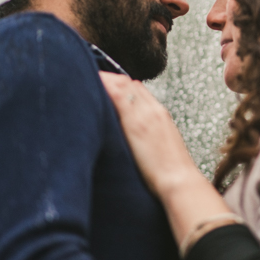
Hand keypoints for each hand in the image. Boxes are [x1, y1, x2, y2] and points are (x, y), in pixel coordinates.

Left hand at [99, 72, 199, 196]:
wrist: (179, 181)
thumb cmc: (170, 172)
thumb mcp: (163, 148)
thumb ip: (150, 137)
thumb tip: (135, 136)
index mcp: (161, 114)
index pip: (137, 89)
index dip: (119, 83)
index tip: (103, 84)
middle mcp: (153, 109)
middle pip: (128, 83)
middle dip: (108, 78)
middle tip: (87, 78)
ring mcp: (144, 114)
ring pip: (121, 84)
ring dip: (103, 79)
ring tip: (80, 78)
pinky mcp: (134, 123)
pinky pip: (116, 95)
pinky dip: (103, 85)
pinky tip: (87, 84)